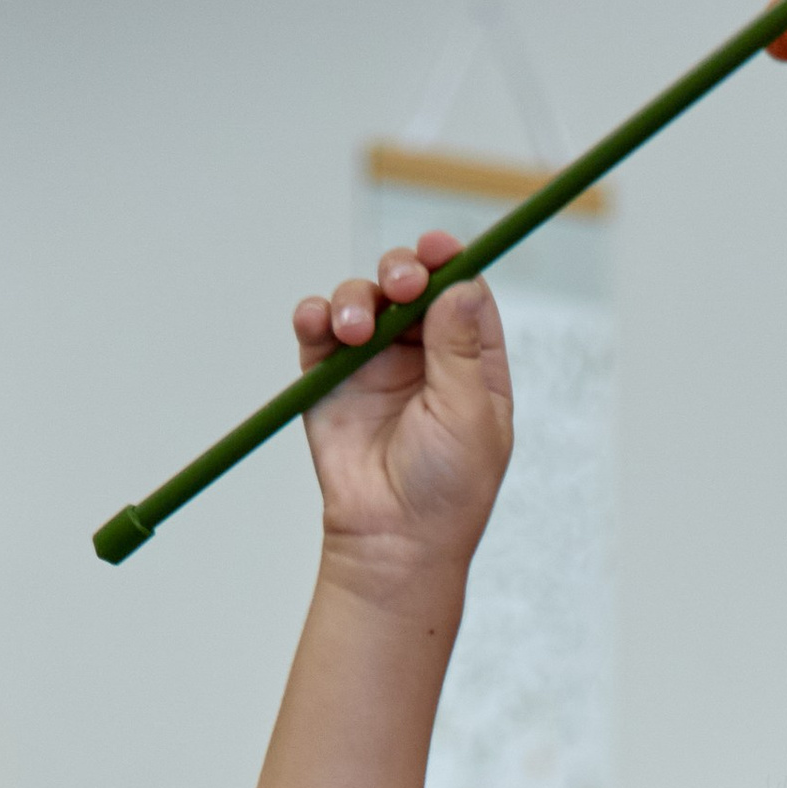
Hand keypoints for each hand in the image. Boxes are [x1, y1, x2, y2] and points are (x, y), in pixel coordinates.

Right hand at [293, 234, 513, 575]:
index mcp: (471, 363)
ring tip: (353, 331)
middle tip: (397, 284)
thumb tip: (459, 285)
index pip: (462, 293)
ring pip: (363, 298)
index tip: (438, 247)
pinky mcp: (331, 377)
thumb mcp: (467, 418)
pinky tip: (320, 325)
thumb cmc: (445, 490)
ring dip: (355, 299)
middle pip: (411, 284)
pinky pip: (319, 329)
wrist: (392, 540)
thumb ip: (460, 351)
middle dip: (401, 271)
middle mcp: (424, 354)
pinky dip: (315, 316)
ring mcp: (375, 362)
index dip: (450, 263)